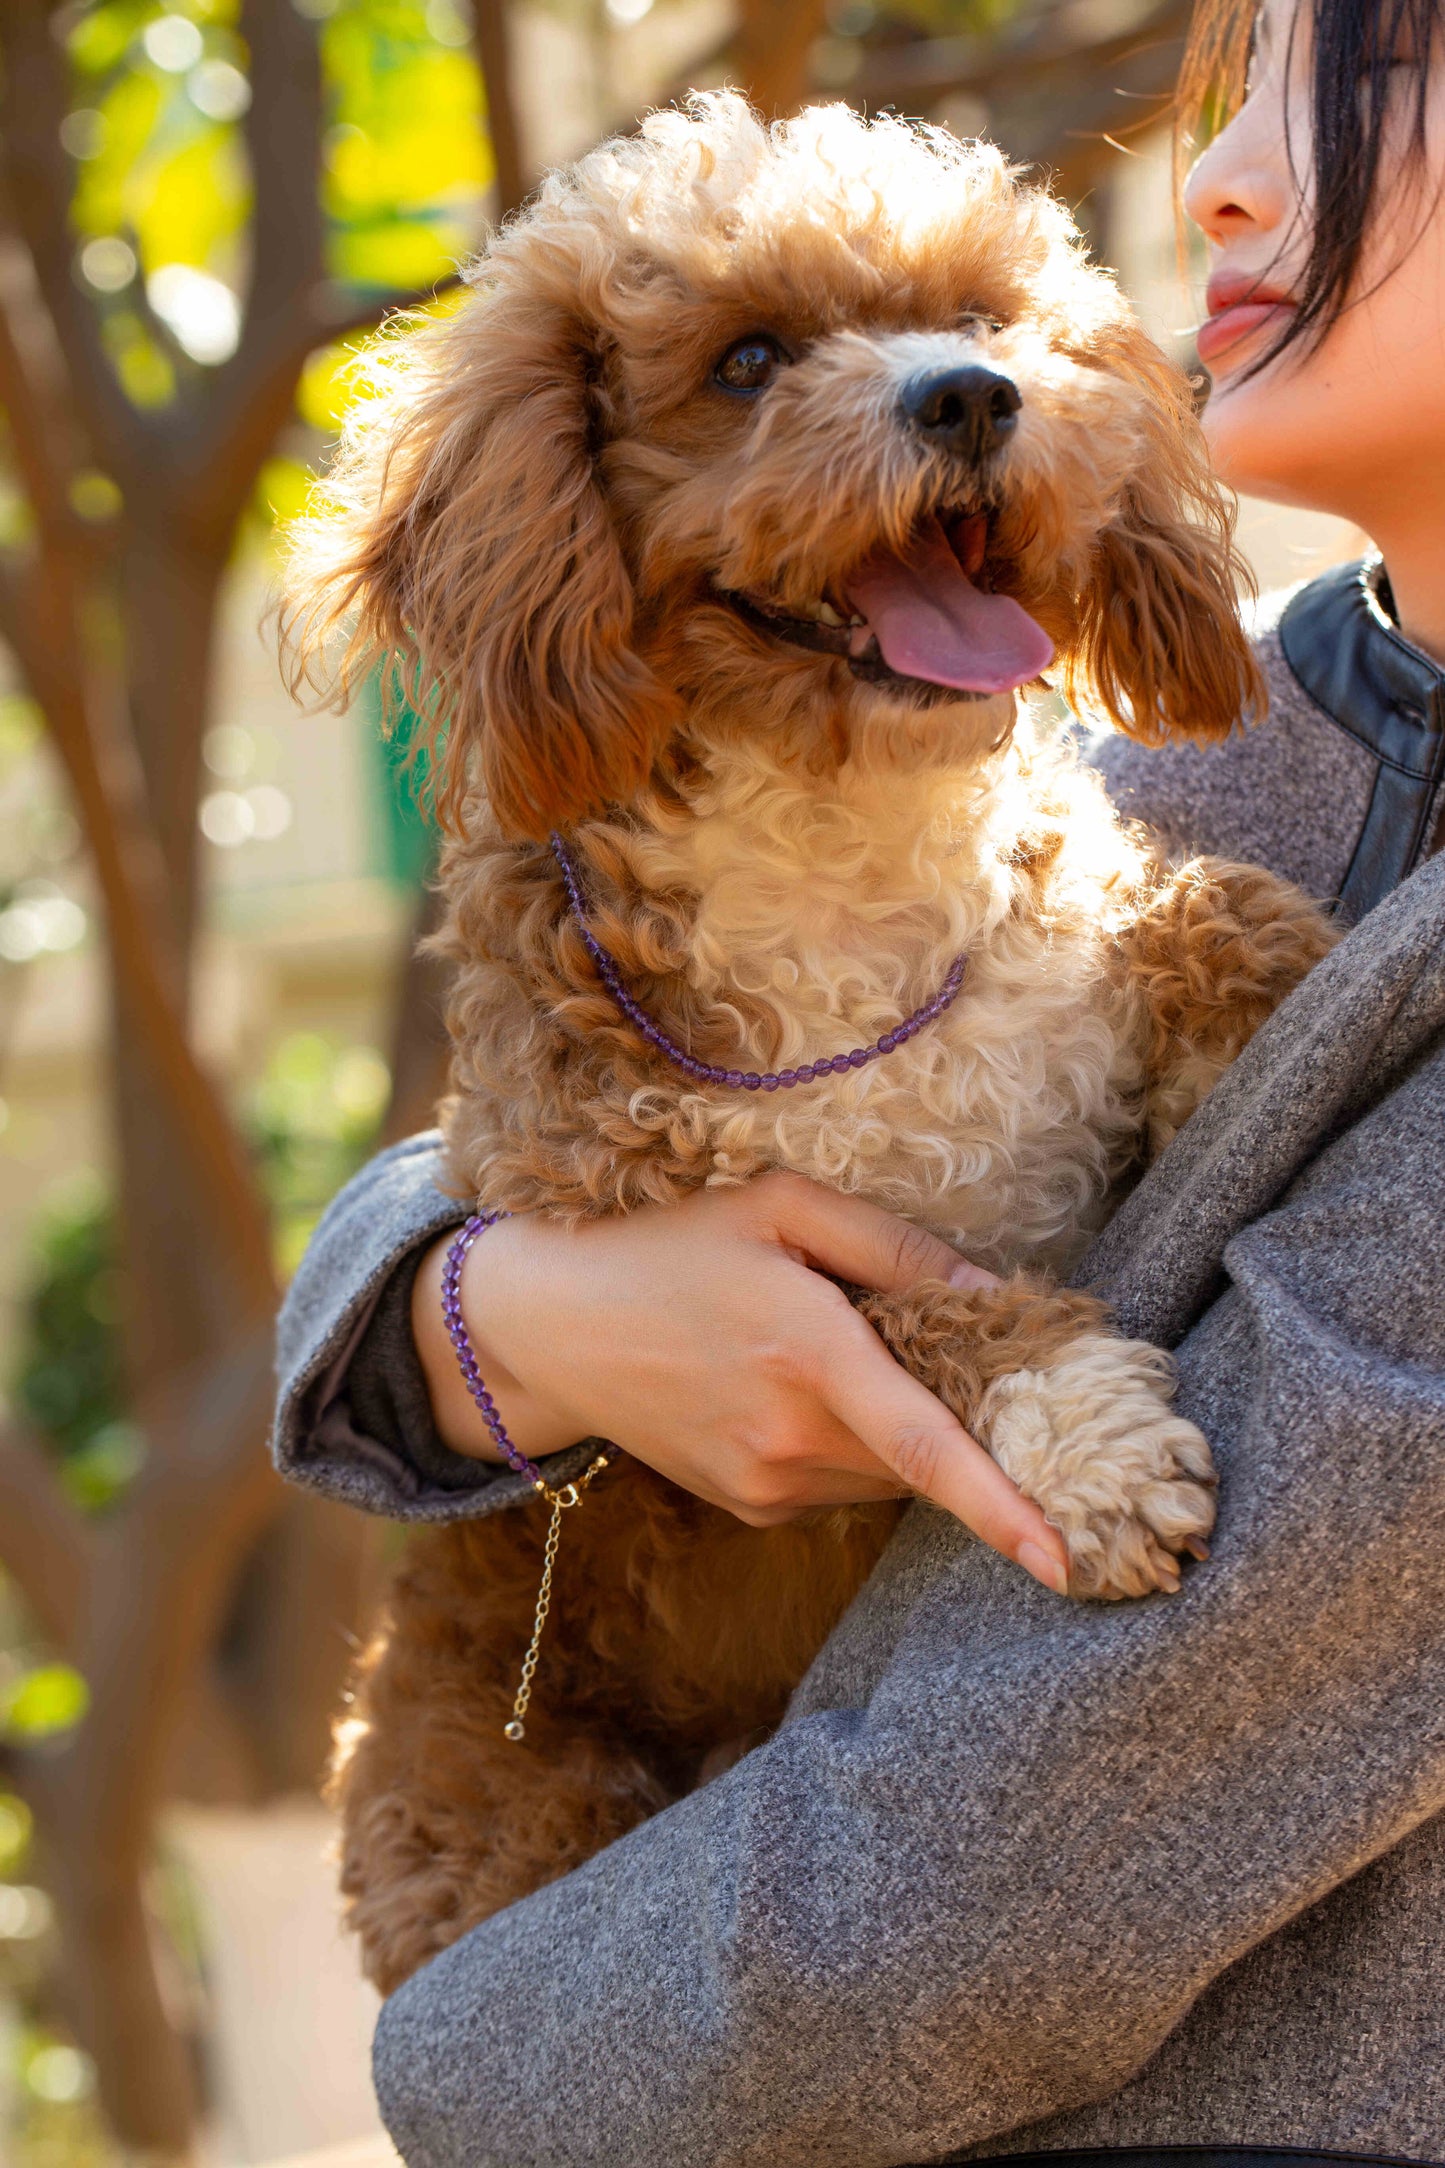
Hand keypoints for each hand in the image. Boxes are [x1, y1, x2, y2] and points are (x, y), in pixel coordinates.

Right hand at [412, 1171, 1068, 1592]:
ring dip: (903, 1430)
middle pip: (928, 1456)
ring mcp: (768, 1485)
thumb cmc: (670, 1248)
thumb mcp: (781, 1206)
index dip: (1003, 1506)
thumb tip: (993, 1292)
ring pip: (890, 1475)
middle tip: (944, 1344)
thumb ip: (894, 1247)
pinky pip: (844, 1484)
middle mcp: (791, 1438)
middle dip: (964, 1416)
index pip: (927, 1447)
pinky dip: (853, 1444)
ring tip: (841, 1354)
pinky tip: (799, 1390)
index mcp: (808, 1354)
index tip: (1064, 1559)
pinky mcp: (752, 1506)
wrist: (552, 1326)